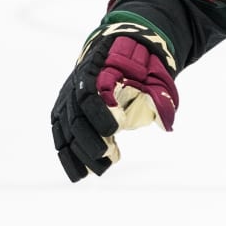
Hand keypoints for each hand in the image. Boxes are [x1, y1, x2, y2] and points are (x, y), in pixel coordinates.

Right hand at [51, 15, 177, 181]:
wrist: (108, 51)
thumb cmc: (129, 65)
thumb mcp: (140, 69)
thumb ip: (151, 92)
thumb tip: (165, 124)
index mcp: (92, 71)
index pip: (88, 94)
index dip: (98, 113)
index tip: (113, 130)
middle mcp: (72, 87)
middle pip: (75, 117)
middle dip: (89, 140)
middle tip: (106, 155)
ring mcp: (65, 102)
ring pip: (65, 132)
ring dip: (79, 154)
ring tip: (97, 171)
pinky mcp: (62, 115)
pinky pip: (60, 138)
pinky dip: (68, 158)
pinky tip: (79, 175)